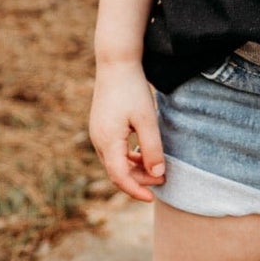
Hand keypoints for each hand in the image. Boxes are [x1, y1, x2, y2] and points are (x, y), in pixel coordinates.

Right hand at [89, 59, 166, 202]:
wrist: (116, 63)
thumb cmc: (132, 89)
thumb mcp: (147, 120)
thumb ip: (152, 148)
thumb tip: (157, 174)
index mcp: (107, 141)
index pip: (120, 177)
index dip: (136, 190)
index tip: (152, 198)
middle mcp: (98, 140)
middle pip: (116, 172)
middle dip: (138, 180)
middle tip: (162, 179)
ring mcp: (98, 133)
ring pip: (115, 162)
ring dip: (134, 169)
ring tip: (156, 167)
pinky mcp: (101, 127)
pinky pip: (113, 151)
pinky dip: (128, 157)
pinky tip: (143, 154)